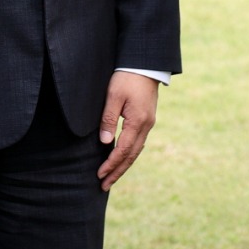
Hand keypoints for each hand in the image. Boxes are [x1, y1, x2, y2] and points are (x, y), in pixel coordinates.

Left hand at [97, 72, 159, 190]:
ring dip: (124, 165)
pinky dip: (130, 153)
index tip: (99, 175)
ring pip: (136, 150)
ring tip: (112, 177)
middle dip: (118, 171)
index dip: (111, 164)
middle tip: (104, 185)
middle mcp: (146, 125)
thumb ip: (109, 119)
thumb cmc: (127, 77)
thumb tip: (105, 142)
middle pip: (132, 155)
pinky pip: (139, 141)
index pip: (123, 150)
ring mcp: (149, 122)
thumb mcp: (114, 96)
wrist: (146, 63)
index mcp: (138, 121)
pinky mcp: (148, 117)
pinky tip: (123, 157)